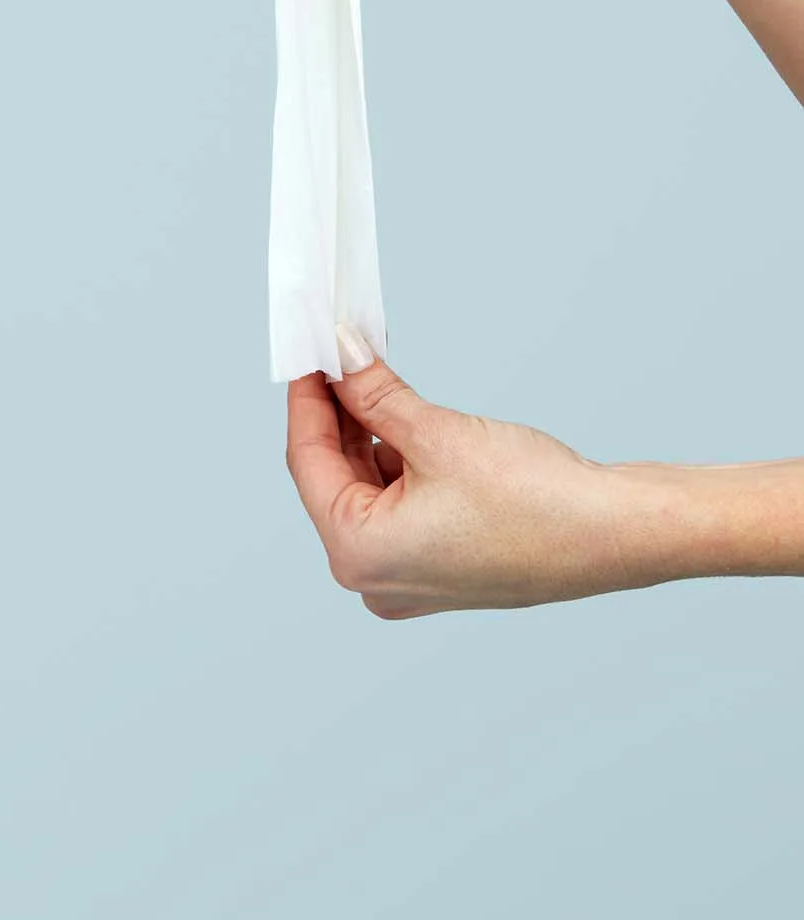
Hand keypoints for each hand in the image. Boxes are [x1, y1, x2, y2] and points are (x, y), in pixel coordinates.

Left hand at [285, 334, 658, 617]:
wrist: (624, 532)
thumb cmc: (537, 501)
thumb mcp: (436, 433)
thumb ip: (373, 393)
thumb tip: (341, 353)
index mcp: (359, 555)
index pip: (308, 461)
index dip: (306, 398)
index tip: (305, 352)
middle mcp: (376, 578)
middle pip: (335, 474)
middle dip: (337, 411)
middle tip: (335, 353)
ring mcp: (410, 576)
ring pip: (367, 485)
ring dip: (368, 429)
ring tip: (368, 372)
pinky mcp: (442, 562)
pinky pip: (399, 500)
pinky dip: (397, 455)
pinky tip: (400, 412)